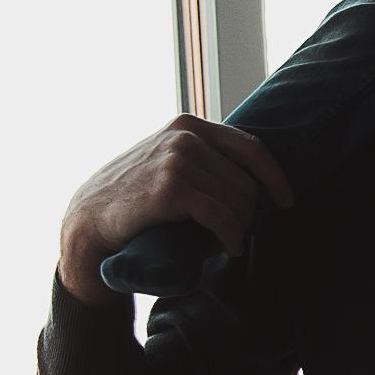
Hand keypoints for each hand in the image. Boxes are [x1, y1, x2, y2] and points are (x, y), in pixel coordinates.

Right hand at [57, 118, 293, 305]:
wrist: (88, 220)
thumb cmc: (133, 199)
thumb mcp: (167, 163)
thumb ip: (201, 158)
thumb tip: (253, 178)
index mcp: (189, 127)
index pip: (250, 148)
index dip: (274, 176)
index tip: (286, 199)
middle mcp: (185, 137)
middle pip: (246, 181)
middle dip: (248, 213)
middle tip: (236, 234)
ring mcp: (178, 160)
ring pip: (237, 199)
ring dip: (238, 227)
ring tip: (224, 241)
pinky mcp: (171, 188)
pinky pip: (222, 215)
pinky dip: (230, 236)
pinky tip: (226, 247)